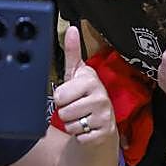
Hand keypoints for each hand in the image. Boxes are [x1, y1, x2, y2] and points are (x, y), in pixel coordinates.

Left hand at [53, 26, 115, 144]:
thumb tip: (71, 29)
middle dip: (65, 112)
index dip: (61, 97)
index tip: (71, 94)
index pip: (61, 93)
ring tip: (81, 118)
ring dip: (72, 125)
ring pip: (70, 124)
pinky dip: (79, 137)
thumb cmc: (86, 98)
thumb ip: (72, 52)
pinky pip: (79, 137)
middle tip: (75, 108)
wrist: (102, 126)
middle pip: (63, 110)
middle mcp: (101, 96)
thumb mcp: (76, 75)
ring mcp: (104, 115)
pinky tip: (87, 130)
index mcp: (91, 79)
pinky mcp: (104, 133)